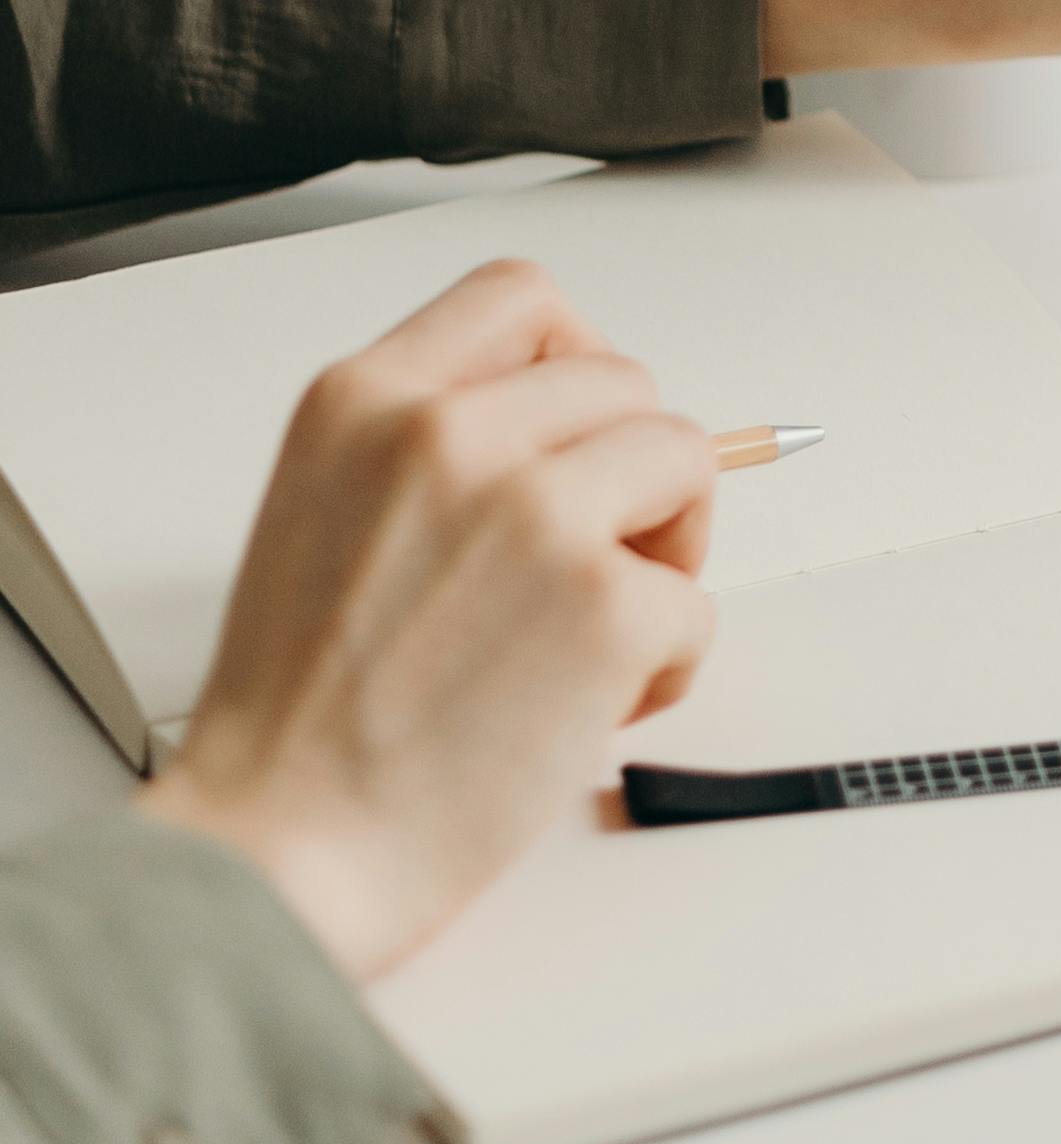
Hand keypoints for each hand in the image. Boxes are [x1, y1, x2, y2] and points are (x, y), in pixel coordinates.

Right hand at [139, 260, 714, 982]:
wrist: (278, 847)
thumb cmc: (297, 718)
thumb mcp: (322, 511)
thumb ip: (425, 448)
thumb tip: (567, 431)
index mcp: (366, 401)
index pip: (521, 297)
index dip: (575, 355)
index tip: (581, 426)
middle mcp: (450, 434)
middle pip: (625, 382)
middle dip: (631, 470)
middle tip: (595, 561)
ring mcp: (535, 512)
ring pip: (685, 460)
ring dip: (668, 548)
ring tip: (601, 631)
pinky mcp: (605, 606)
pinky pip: (698, 603)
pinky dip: (670, 662)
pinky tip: (597, 709)